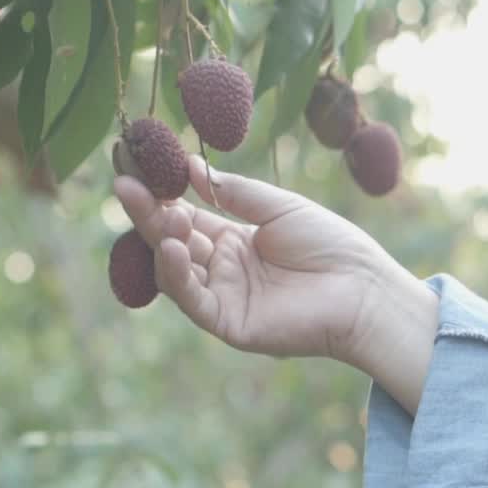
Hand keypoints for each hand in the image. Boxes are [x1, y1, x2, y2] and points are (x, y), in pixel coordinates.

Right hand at [114, 156, 437, 380]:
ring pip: (175, 270)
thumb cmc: (330, 245)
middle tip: (124, 186)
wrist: (363, 288)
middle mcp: (222, 269)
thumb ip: (233, 191)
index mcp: (234, 240)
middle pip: (172, 240)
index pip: (184, 215)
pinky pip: (192, 300)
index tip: (136, 168)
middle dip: (148, 214)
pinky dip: (176, 275)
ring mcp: (223, 297)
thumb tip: (187, 164)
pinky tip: (169, 248)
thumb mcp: (278, 207)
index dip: (160, 195)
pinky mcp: (228, 323)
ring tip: (161, 214)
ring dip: (161, 241)